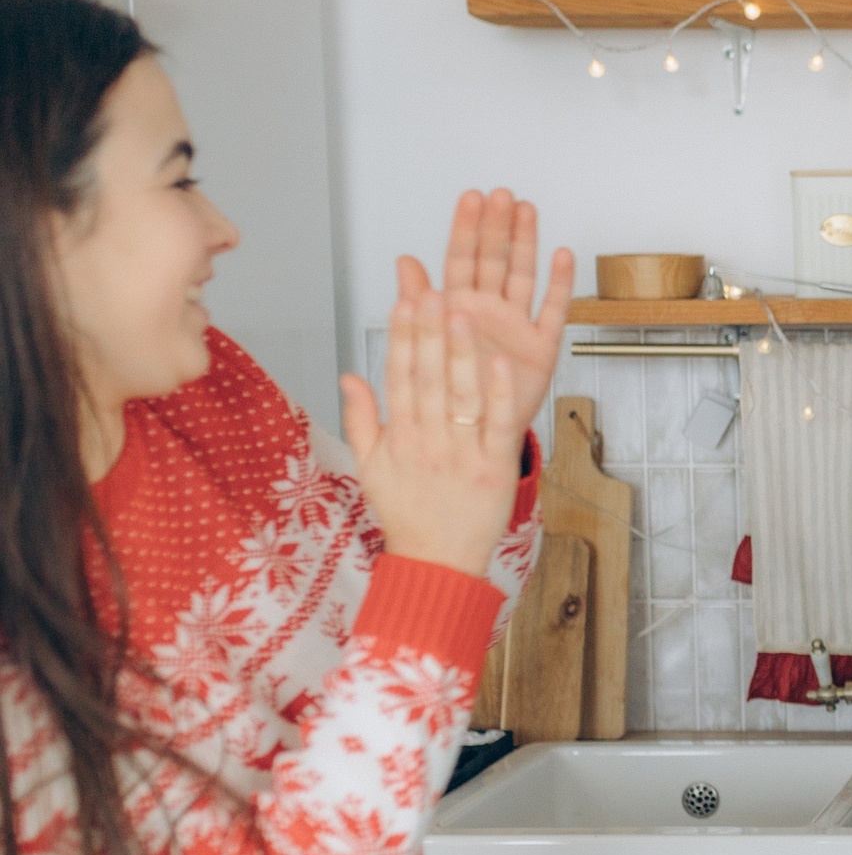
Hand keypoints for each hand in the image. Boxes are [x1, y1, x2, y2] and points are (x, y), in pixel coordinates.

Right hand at [341, 291, 521, 575]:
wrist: (438, 563)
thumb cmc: (407, 515)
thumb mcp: (371, 468)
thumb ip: (360, 419)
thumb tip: (349, 376)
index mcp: (398, 439)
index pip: (398, 378)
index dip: (401, 338)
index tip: (404, 303)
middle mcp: (428, 442)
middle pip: (428, 379)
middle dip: (428, 333)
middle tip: (431, 292)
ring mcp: (462, 454)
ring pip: (460, 395)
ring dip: (460, 352)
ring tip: (461, 312)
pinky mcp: (494, 469)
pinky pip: (497, 425)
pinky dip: (497, 394)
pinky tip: (499, 361)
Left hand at [419, 188, 571, 443]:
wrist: (468, 441)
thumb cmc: (443, 397)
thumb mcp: (419, 351)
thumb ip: (416, 304)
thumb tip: (404, 261)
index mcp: (454, 310)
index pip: (459, 261)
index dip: (465, 229)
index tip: (471, 198)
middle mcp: (487, 312)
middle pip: (493, 261)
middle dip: (497, 227)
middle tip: (502, 196)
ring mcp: (516, 328)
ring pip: (522, 277)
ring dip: (526, 243)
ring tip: (527, 210)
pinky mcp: (541, 350)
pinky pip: (553, 312)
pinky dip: (560, 285)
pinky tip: (562, 256)